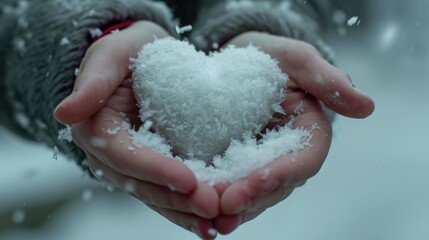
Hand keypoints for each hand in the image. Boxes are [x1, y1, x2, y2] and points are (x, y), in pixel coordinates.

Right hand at [54, 21, 218, 238]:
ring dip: (187, 213)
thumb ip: (92, 82)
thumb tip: (64, 112)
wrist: (143, 58)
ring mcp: (133, 166)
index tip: (189, 181)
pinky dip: (189, 208)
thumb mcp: (110, 55)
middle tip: (214, 208)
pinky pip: (169, 192)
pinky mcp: (153, 168)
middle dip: (178, 200)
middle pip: (143, 185)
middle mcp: (111, 156)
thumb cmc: (128, 52)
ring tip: (220, 222)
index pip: (125, 157)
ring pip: (158, 196)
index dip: (156, 171)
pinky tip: (215, 219)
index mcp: (96, 130)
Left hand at [213, 32, 374, 233]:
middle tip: (225, 204)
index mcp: (308, 133)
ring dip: (234, 207)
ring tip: (209, 213)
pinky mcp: (237, 165)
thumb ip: (328, 81)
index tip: (260, 179)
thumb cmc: (272, 57)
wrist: (239, 61)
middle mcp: (288, 155)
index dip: (285, 172)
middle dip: (252, 197)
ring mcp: (262, 164)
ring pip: (254, 195)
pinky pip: (230, 187)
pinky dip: (217, 199)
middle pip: (277, 185)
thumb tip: (366, 106)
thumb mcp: (297, 59)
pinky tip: (199, 205)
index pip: (305, 160)